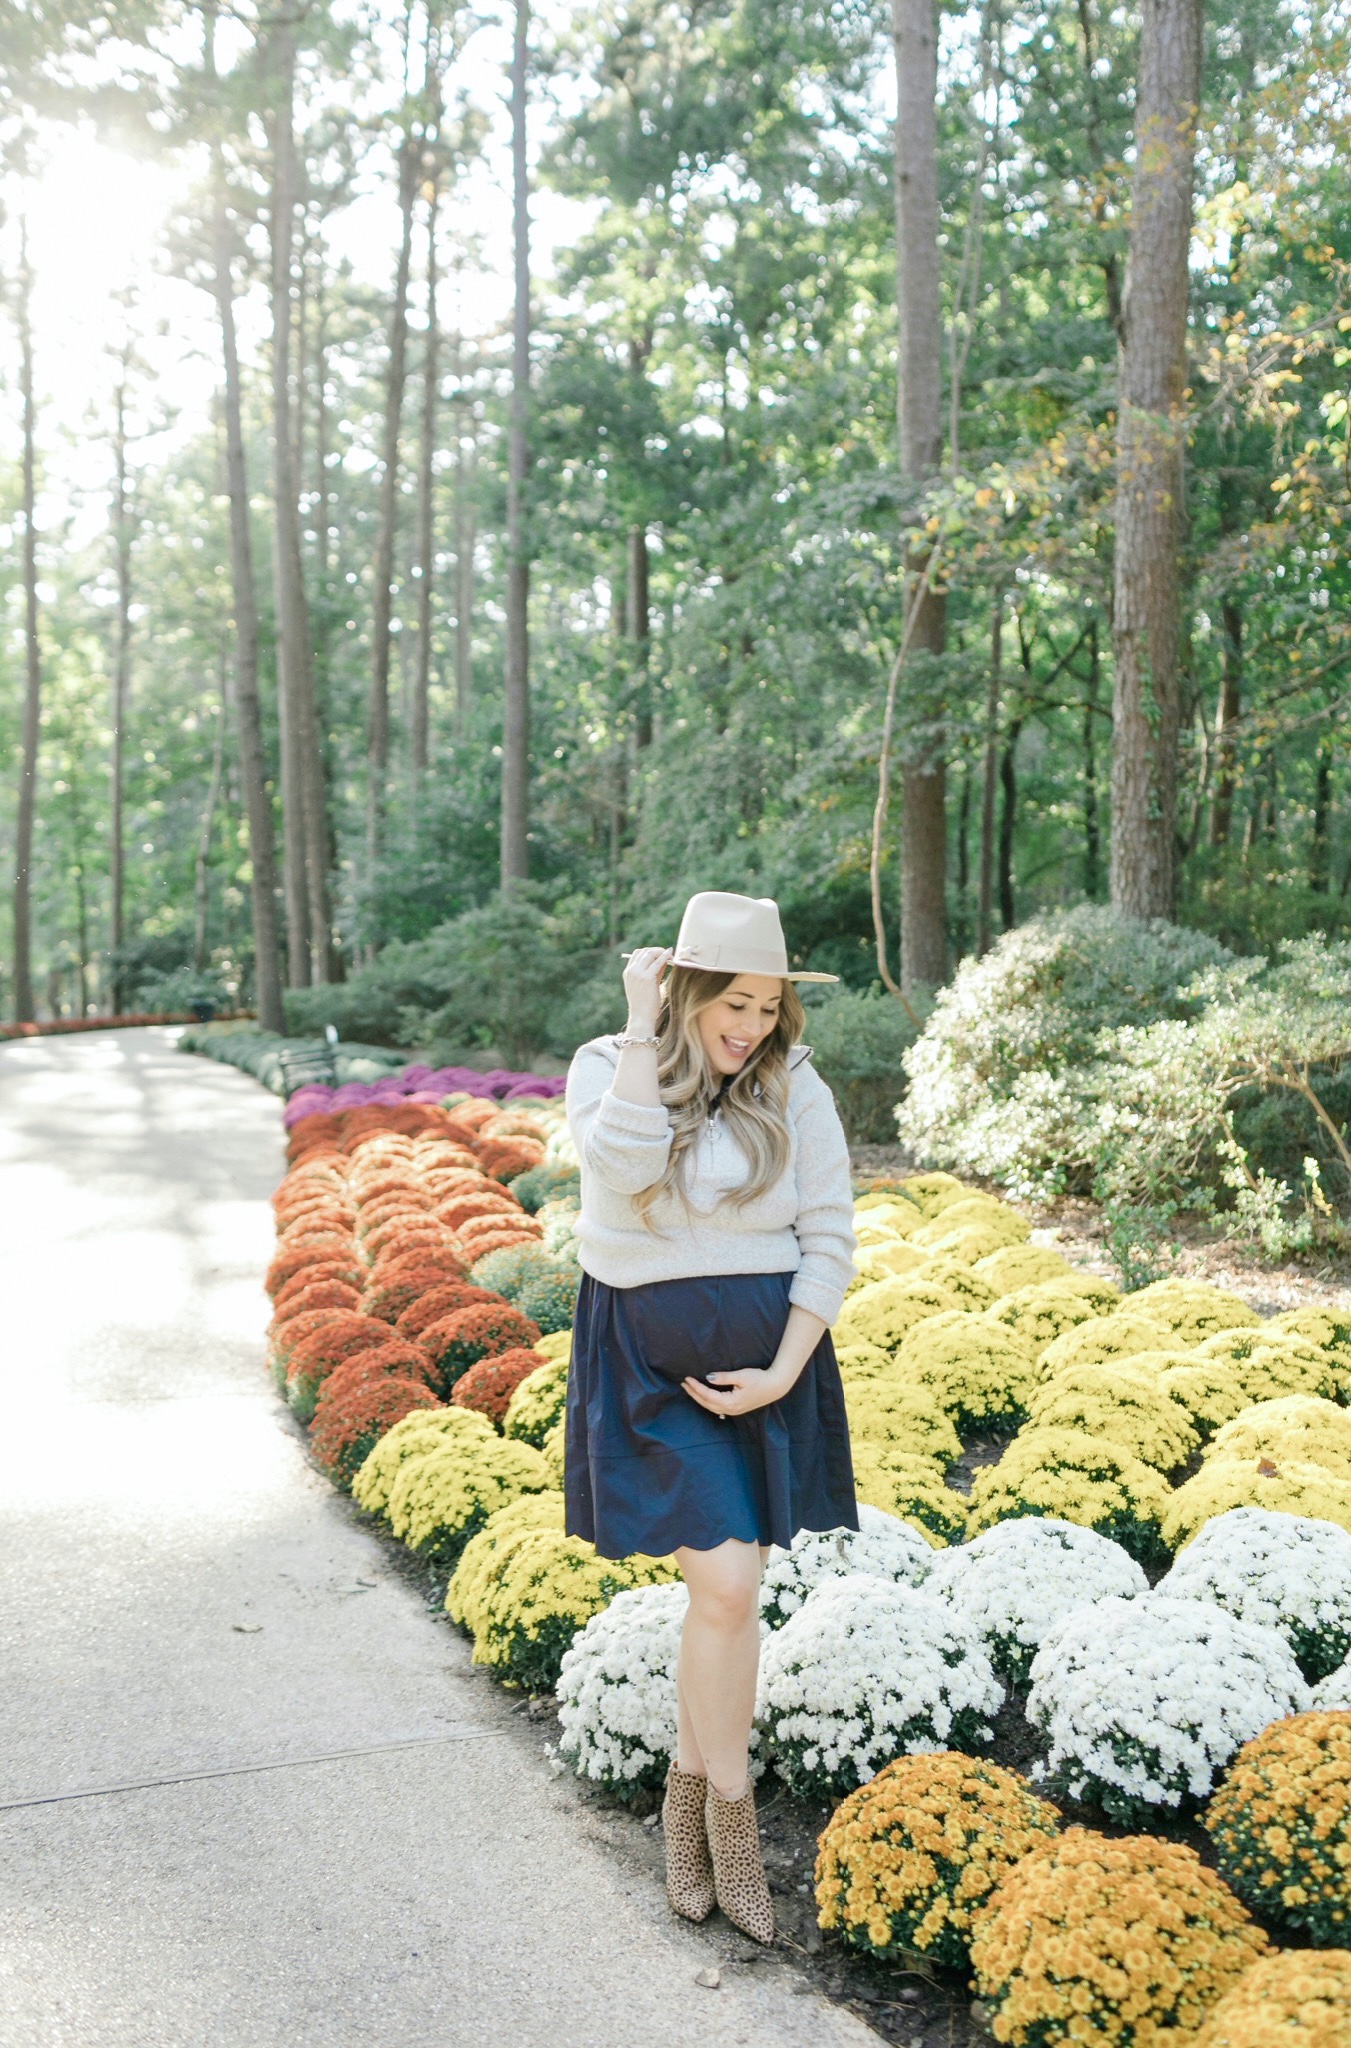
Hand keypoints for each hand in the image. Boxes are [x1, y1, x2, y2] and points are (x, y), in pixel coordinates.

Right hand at [622, 945, 671, 1034]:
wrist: (641, 1017)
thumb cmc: (645, 1004)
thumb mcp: (647, 985)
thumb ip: (654, 972)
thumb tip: (665, 959)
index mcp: (627, 973)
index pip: (637, 954)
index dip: (649, 951)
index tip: (660, 954)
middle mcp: (631, 971)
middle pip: (644, 952)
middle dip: (657, 950)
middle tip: (668, 953)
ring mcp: (638, 974)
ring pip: (650, 954)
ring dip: (661, 952)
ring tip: (671, 955)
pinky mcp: (647, 978)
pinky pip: (658, 962)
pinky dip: (665, 956)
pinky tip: (671, 955)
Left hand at [682, 1362, 801, 1419]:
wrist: (775, 1386)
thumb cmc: (759, 1379)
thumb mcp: (741, 1376)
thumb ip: (723, 1377)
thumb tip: (708, 1378)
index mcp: (730, 1402)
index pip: (707, 1395)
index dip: (696, 1387)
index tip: (687, 1379)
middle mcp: (730, 1409)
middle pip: (706, 1403)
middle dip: (694, 1393)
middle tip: (684, 1384)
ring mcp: (734, 1411)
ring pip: (711, 1407)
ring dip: (699, 1398)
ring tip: (690, 1389)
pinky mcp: (737, 1408)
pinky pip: (717, 1407)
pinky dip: (708, 1401)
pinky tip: (704, 1396)